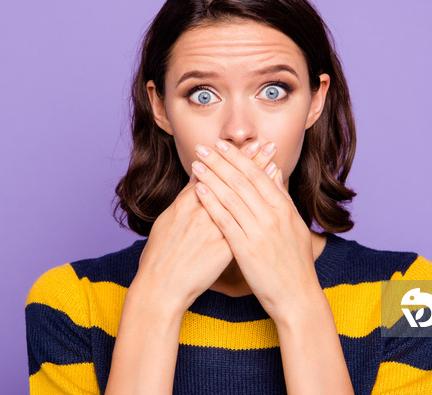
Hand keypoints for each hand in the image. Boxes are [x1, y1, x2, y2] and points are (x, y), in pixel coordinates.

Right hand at [133, 141, 277, 313]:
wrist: (161, 287)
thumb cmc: (159, 255)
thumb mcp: (167, 221)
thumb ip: (184, 200)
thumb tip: (196, 183)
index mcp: (185, 204)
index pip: (211, 174)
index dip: (229, 158)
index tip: (244, 145)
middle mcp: (201, 212)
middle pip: (229, 181)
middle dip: (248, 160)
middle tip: (265, 143)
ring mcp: (213, 229)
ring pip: (241, 198)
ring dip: (258, 179)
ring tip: (273, 161)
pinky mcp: (224, 248)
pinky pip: (247, 224)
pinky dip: (259, 209)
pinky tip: (272, 199)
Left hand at [191, 139, 318, 320]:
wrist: (297, 297)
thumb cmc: (294, 262)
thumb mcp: (295, 225)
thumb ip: (282, 196)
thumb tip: (274, 169)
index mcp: (284, 208)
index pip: (257, 174)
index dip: (238, 157)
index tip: (221, 145)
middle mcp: (273, 216)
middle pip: (242, 181)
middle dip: (220, 161)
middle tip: (202, 147)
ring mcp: (260, 232)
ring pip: (231, 197)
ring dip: (212, 177)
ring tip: (196, 164)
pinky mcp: (247, 250)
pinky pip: (225, 221)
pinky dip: (212, 203)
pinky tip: (200, 191)